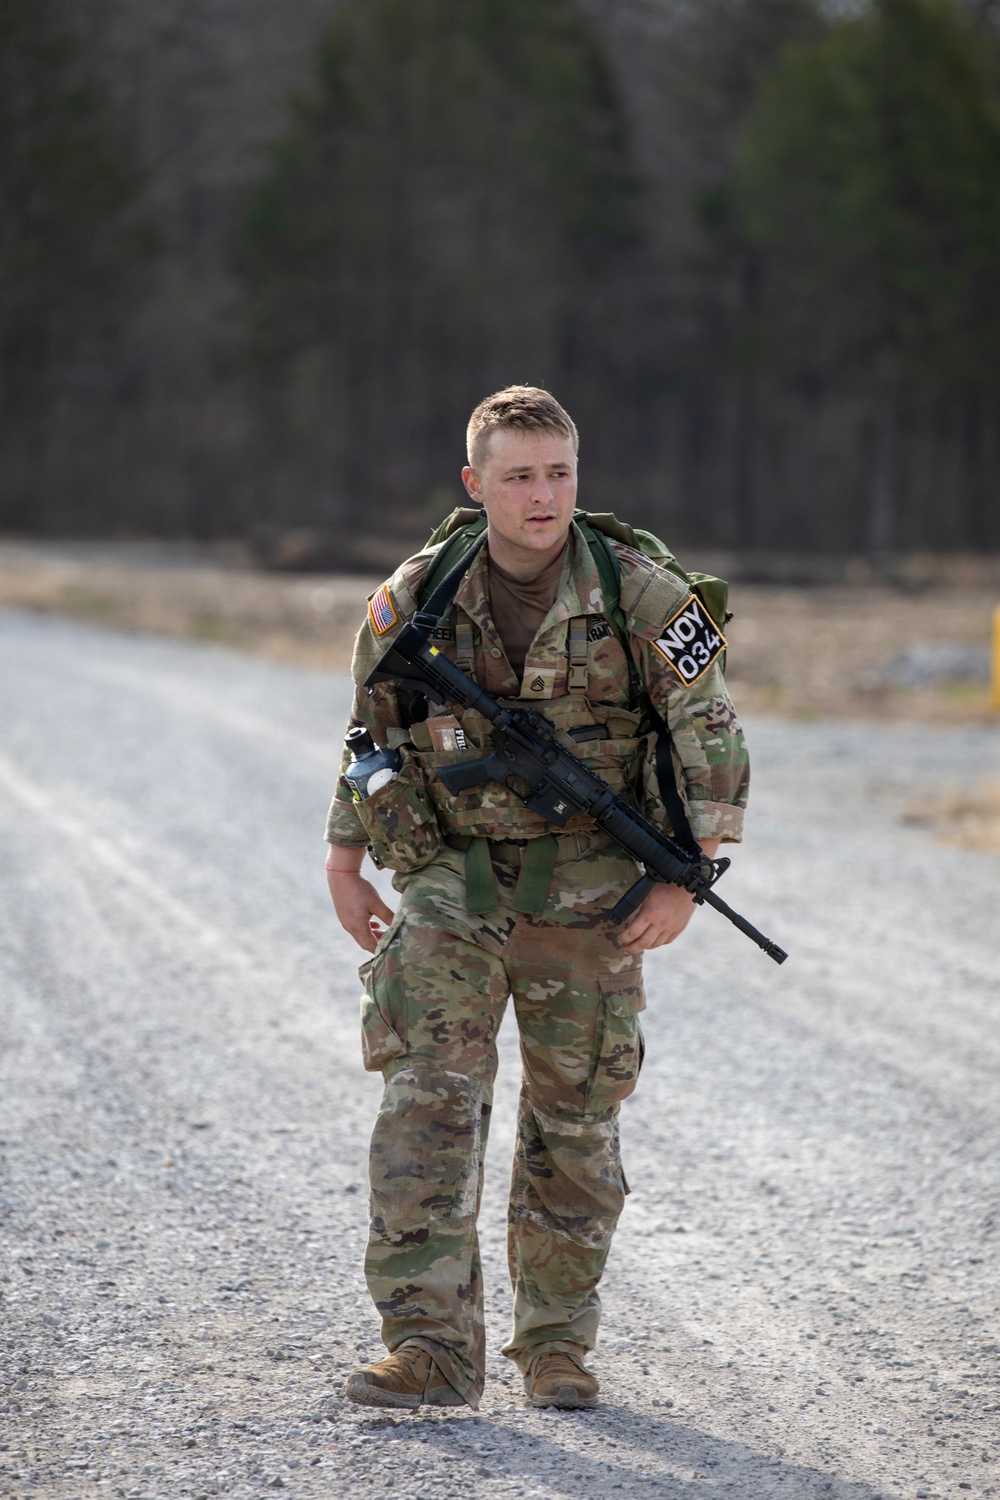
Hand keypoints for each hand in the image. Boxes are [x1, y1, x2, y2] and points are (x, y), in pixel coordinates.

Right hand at [326, 865, 394, 952]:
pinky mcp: (344, 916)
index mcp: (357, 927)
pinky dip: (365, 929)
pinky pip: (355, 928)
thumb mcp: (376, 903)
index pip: (371, 946)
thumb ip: (388, 916)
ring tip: (383, 929)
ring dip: (372, 935)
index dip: (382, 948)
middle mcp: (350, 928)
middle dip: (378, 943)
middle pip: (365, 943)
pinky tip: (373, 922)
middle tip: (391, 938)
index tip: (393, 946)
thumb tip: (399, 925)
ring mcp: (345, 922)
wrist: (341, 876)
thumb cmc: (359, 889)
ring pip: (360, 936)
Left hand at [615, 840, 719, 954]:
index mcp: (650, 914)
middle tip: (625, 950)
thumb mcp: (646, 894)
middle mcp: (661, 924)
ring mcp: (671, 927)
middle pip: (643, 943)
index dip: (624, 938)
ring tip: (638, 946)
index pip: (633, 933)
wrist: (686, 883)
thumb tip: (624, 915)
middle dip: (631, 948)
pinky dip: (658, 943)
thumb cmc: (664, 884)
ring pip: (655, 944)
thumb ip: (636, 907)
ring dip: (644, 947)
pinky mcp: (679, 928)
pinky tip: (653, 942)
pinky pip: (667, 941)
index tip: (619, 939)